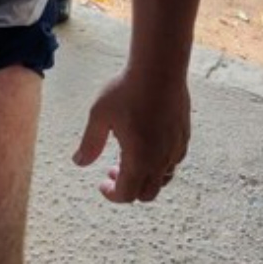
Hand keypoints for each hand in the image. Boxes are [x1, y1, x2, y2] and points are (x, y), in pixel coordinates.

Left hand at [72, 67, 190, 202]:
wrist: (159, 69)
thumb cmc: (127, 90)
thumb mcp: (99, 116)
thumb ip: (89, 144)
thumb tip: (79, 163)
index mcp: (139, 160)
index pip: (126, 194)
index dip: (111, 193)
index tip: (102, 183)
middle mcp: (161, 160)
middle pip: (147, 194)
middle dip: (128, 189)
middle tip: (112, 169)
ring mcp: (175, 149)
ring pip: (163, 179)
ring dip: (145, 178)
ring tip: (129, 158)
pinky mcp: (184, 137)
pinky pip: (173, 162)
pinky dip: (159, 164)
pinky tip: (147, 145)